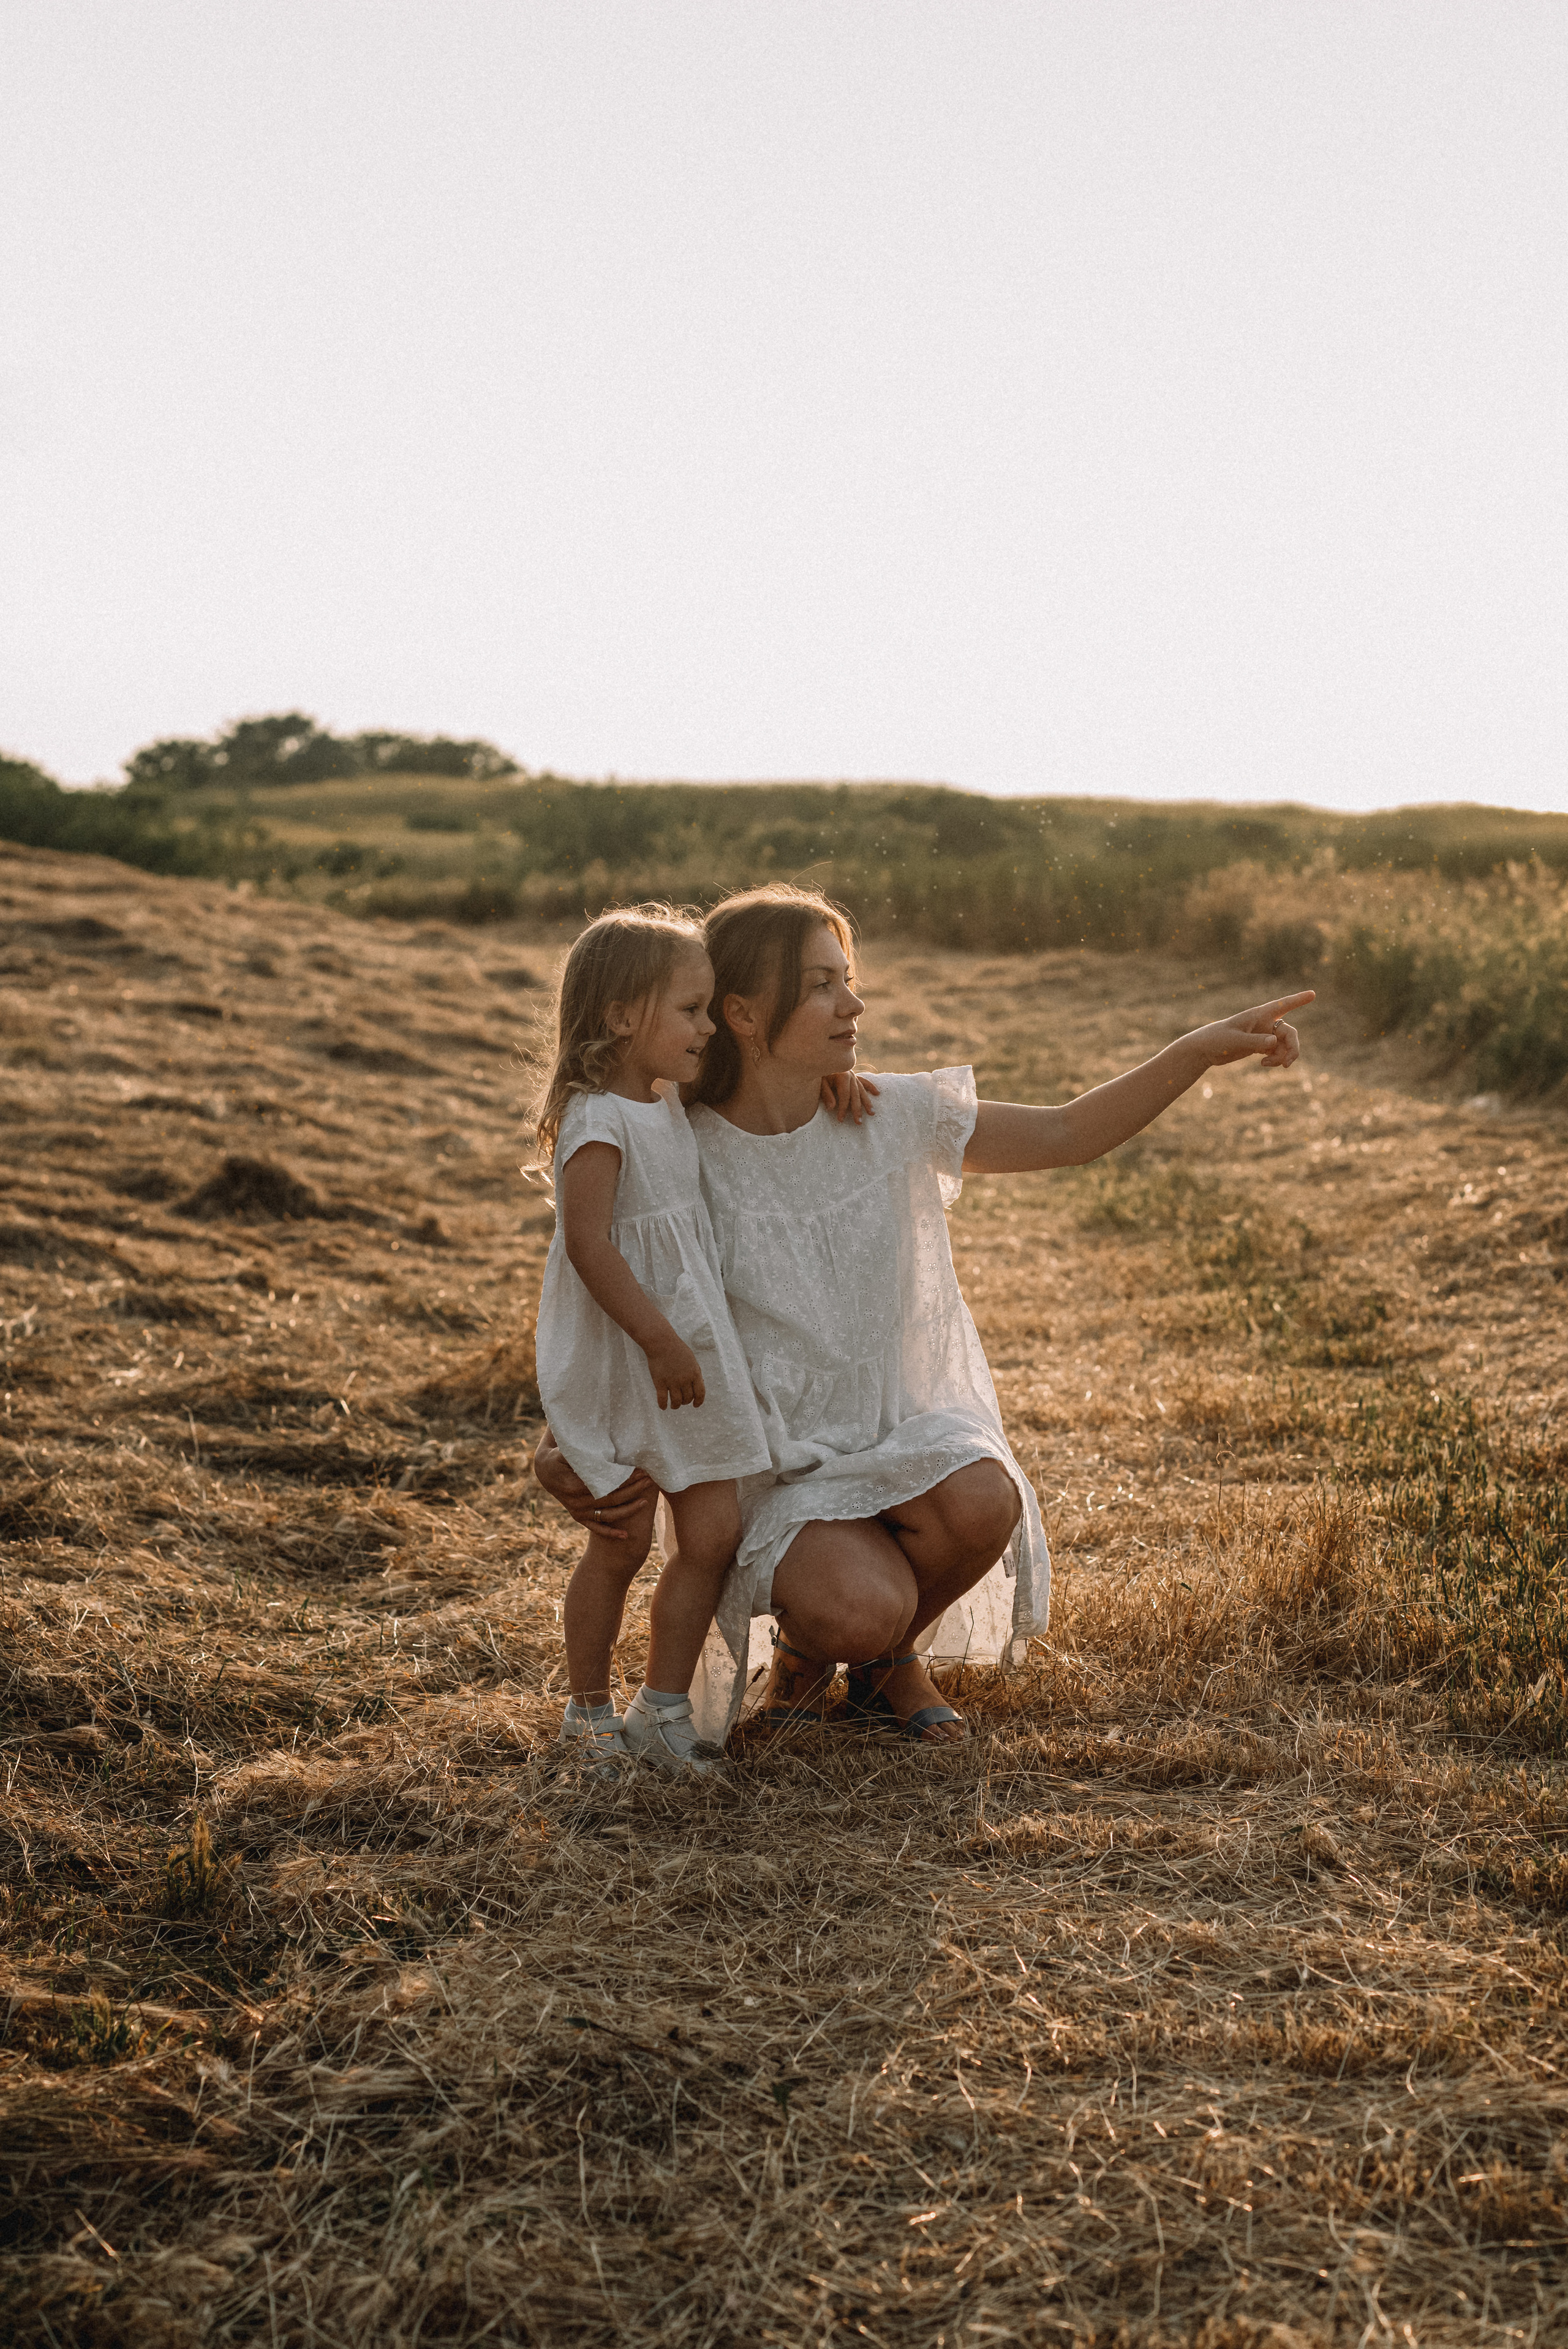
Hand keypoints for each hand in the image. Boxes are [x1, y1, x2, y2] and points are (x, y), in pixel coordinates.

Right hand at [531, 1428, 655, 1539]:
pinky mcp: (579, 1517)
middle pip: (610, 1499)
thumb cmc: (558, 1455)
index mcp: (573, 1486)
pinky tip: (626, 1536)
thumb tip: (601, 1450)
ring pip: (607, 1515)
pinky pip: (596, 1528)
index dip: (624, 1478)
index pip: (605, 1484)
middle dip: (632, 1490)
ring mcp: (577, 1512)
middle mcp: (576, 1503)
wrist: (544, 1471)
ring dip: (628, 1510)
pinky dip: (610, 1533)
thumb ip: (583, 1453)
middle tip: (649, 1480)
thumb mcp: (565, 1450)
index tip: (640, 1471)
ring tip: (646, 1502)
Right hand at [646, 1334, 704, 1409]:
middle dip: (685, 1402)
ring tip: (673, 1405)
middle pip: (687, 1398)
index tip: (695, 1405)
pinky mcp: (660, 1382)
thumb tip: (699, 1384)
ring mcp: (672, 1382)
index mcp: (694, 1373)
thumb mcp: (692, 1360)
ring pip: (676, 1402)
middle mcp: (684, 1379)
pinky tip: (663, 1407)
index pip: (700, 1393)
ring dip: (675, 1406)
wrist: (661, 1343)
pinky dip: (663, 1405)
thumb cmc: (677, 1350)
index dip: (699, 1401)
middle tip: (681, 1401)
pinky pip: (662, 1399)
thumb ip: (695, 1373)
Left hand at [821, 1071, 879, 1122]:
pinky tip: (877, 1093)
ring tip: (871, 1113)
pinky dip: (870, 1087)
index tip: (840, 1119)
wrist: (822, 1059)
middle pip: (855, 1095)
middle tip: (859, 1122)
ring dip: (867, 1102)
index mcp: (843, 1076)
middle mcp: (851, 1075)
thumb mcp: (820, 1082)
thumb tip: (831, 1108)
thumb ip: (826, 1094)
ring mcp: (853, 1075)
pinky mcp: (854, 1075)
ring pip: (861, 1090)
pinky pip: (864, 1081)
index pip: (845, 1096)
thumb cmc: (819, 1072)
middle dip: (857, 1110)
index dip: (843, 1108)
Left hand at [1187, 990, 1314, 1072]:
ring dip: (1283, 1056)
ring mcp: (1263, 1034)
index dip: (1298, 999)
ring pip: (1284, 1044)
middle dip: (1292, 1047)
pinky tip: (1263, 1065)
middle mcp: (1264, 1023)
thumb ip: (1255, 1042)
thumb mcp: (1235, 1041)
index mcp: (1258, 1015)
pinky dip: (1274, 1059)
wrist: (1204, 1050)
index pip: (1282, 1005)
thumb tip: (1275, 1043)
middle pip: (1289, 1032)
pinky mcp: (1260, 1046)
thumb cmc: (1217, 1039)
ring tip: (1268, 1065)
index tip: (1313, 994)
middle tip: (1287, 1064)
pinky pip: (1276, 1052)